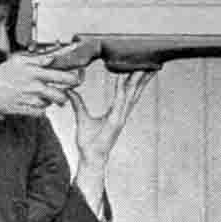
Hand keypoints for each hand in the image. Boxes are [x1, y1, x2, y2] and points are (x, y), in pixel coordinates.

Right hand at [0, 52, 83, 117]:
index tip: (78, 75)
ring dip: (56, 99)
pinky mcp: (29, 110)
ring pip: (55, 102)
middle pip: (62, 91)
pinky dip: (44, 108)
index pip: (61, 73)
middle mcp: (36, 86)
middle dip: (70, 89)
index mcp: (34, 71)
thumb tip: (51, 57)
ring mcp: (33, 99)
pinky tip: (39, 102)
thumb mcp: (18, 60)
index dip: (73, 75)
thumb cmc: (1, 75)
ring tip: (53, 95)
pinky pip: (44, 111)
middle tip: (72, 87)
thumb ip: (36, 59)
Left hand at [68, 71, 154, 214]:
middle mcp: (121, 114)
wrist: (90, 159)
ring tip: (144, 67)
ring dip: (137, 80)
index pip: (127, 92)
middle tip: (150, 62)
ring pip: (131, 94)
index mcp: (117, 113)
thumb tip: (70, 91)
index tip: (139, 67)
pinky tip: (123, 79)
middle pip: (134, 91)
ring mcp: (120, 118)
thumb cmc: (88, 143)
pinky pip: (119, 102)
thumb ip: (77, 103)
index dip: (133, 79)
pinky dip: (122, 90)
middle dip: (142, 77)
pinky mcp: (115, 122)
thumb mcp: (81, 118)